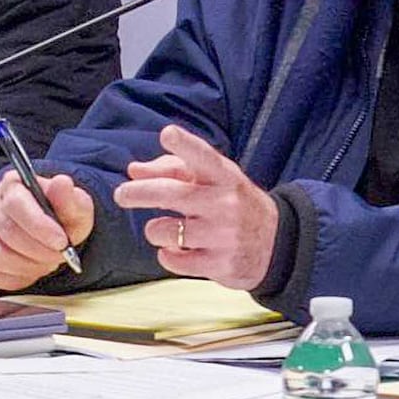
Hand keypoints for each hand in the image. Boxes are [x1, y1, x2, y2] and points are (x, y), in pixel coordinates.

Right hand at [0, 168, 94, 290]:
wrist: (50, 233)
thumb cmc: (60, 218)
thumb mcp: (75, 207)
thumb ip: (70, 198)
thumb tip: (62, 183)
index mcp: (12, 184)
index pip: (16, 203)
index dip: (40, 226)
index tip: (61, 242)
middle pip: (8, 232)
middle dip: (39, 250)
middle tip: (59, 255)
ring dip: (28, 266)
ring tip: (46, 261)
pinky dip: (16, 277)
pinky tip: (30, 269)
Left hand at [115, 124, 280, 293]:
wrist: (276, 245)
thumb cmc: (234, 205)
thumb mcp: (214, 180)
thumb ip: (173, 170)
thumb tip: (134, 171)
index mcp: (226, 177)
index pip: (204, 157)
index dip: (185, 145)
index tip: (168, 134)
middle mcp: (226, 204)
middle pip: (171, 194)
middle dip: (138, 193)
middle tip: (121, 194)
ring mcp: (223, 236)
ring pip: (163, 230)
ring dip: (155, 230)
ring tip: (166, 230)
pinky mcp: (219, 265)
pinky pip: (172, 259)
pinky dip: (167, 254)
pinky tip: (176, 250)